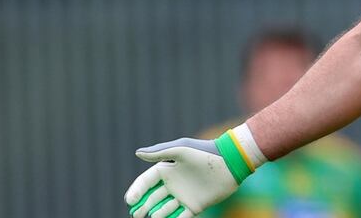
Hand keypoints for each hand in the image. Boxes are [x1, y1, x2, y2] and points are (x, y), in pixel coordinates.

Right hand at [124, 135, 250, 217]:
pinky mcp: (195, 206)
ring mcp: (183, 196)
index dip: (136, 191)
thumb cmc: (205, 152)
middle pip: (151, 199)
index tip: (130, 201)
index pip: (146, 182)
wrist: (231, 162)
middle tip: (137, 214)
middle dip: (142, 207)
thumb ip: (160, 152)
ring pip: (163, 210)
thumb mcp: (182, 149)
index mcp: (167, 170)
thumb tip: (137, 153)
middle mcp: (173, 185)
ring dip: (156, 215)